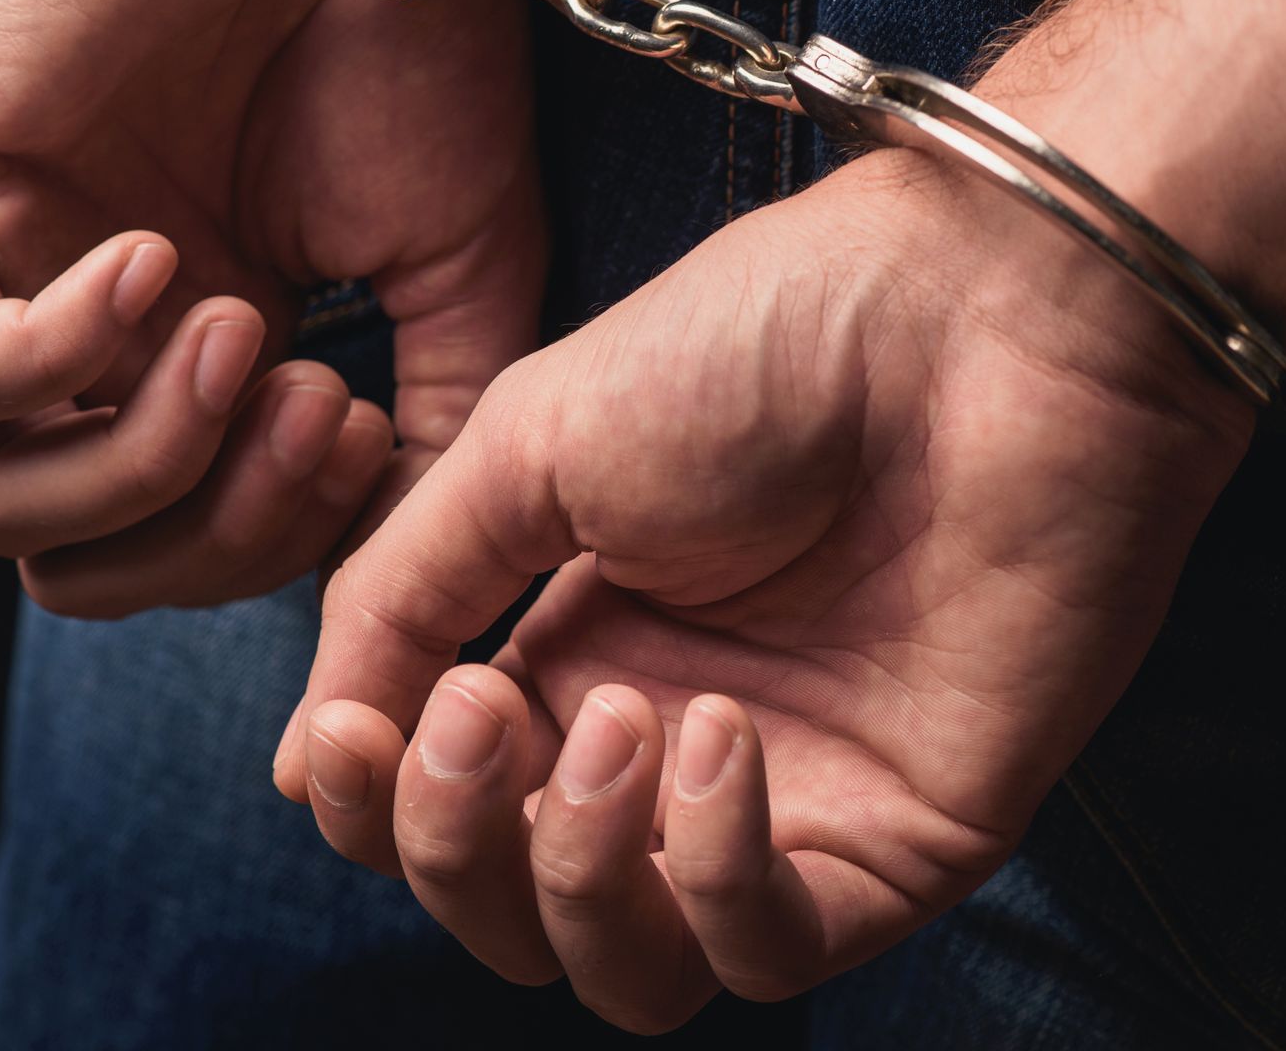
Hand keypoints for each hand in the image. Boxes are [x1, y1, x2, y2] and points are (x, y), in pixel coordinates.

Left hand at [0, 0, 541, 614]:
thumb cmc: (410, 60)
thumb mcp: (460, 284)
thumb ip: (435, 438)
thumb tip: (401, 571)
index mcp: (206, 375)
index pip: (187, 557)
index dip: (277, 544)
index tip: (371, 434)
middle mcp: (94, 348)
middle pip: (82, 566)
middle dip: (217, 529)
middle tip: (320, 412)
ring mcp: (5, 280)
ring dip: (147, 456)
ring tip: (247, 332)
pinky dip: (59, 356)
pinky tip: (161, 260)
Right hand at [274, 147, 1254, 1030]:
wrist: (982, 318)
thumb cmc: (766, 342)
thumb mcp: (532, 443)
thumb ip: (400, 597)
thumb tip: (302, 761)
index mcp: (575, 647)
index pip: (437, 805)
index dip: (374, 800)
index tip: (358, 726)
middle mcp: (670, 744)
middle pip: (509, 905)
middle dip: (451, 841)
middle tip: (469, 715)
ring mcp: (791, 800)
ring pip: (625, 968)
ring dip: (571, 872)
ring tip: (612, 719)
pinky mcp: (903, 838)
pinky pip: (769, 951)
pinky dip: (714, 875)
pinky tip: (722, 737)